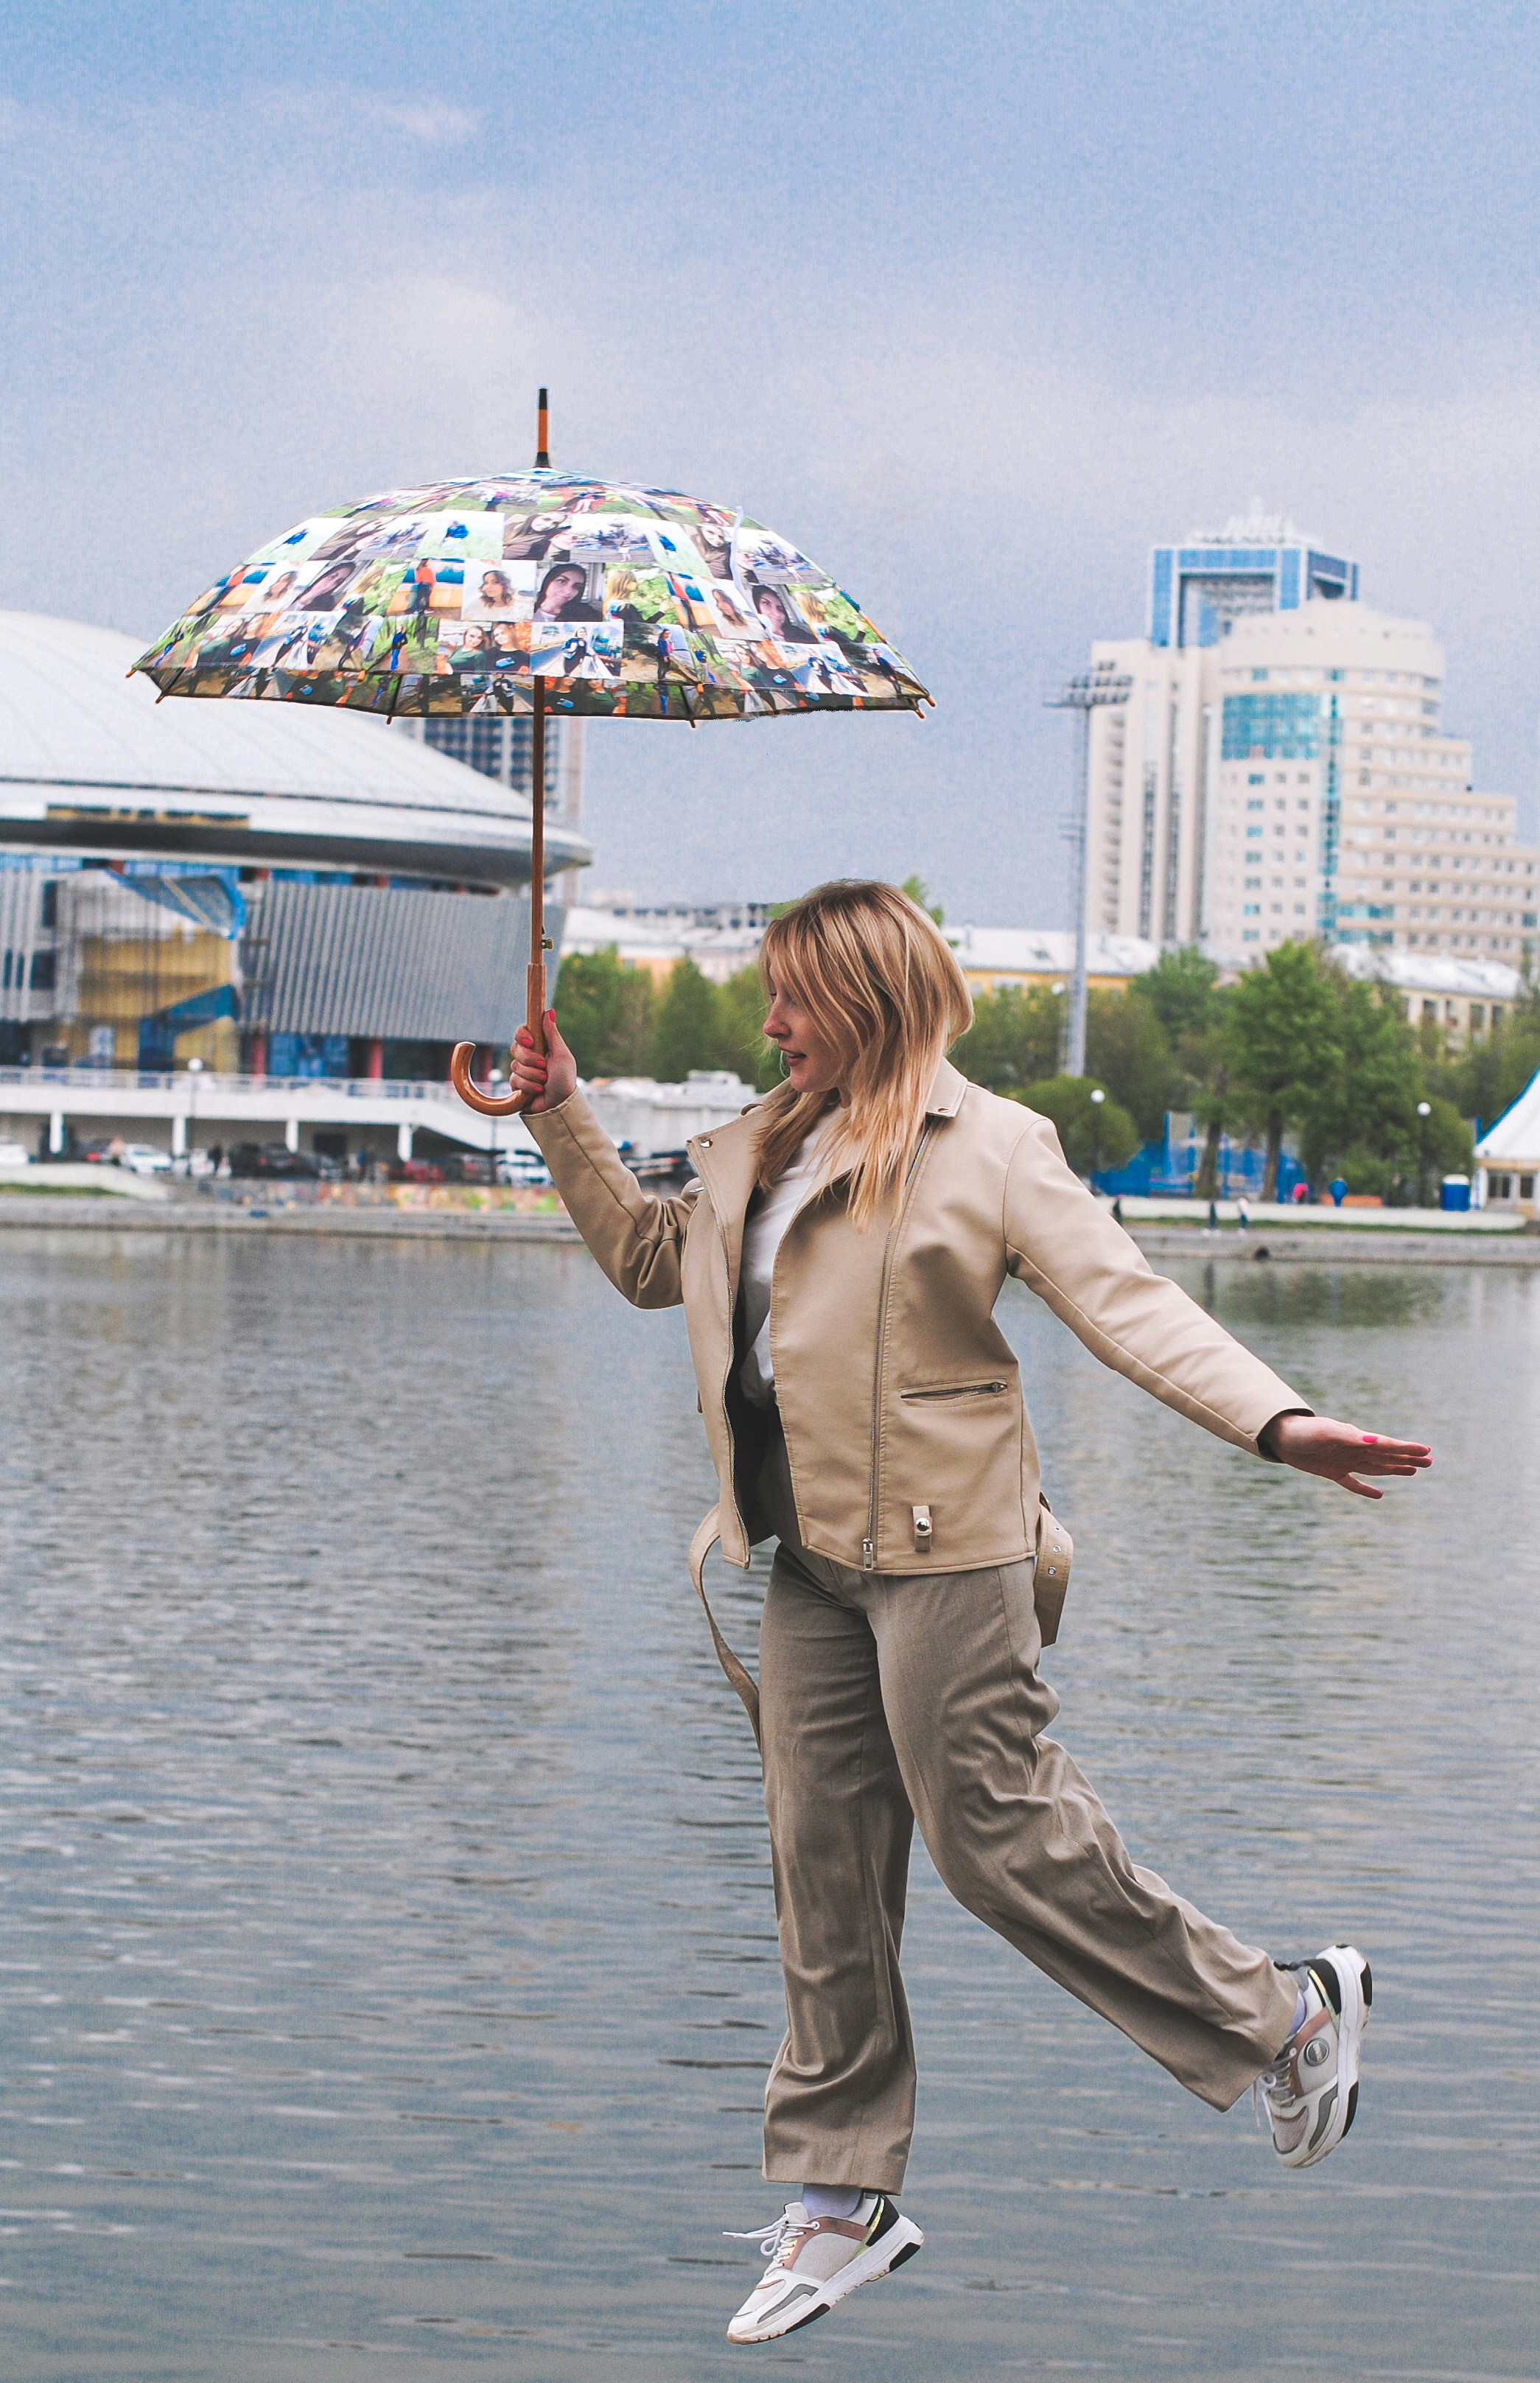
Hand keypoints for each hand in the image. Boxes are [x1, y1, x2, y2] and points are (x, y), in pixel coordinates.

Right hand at [509, 1010, 577, 1112]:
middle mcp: (530, 1056)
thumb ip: (552, 1034)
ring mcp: (522, 1070)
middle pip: (516, 1048)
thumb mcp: (561, 1054)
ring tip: (544, 1082)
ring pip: (515, 1065)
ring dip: (532, 1075)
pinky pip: (514, 1080)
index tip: (530, 1041)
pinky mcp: (517, 1084)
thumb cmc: (565, 1079)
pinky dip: (528, 1086)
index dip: (522, 1035)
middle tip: (544, 1066)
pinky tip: (538, 1090)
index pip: (522, 1032)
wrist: (559, 1104)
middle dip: (530, 1059)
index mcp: (540, 1046)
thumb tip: (549, 1011)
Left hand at [1260, 1412, 1430, 1499]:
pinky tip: (1380, 1496)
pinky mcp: (1333, 1472)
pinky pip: (1353, 1483)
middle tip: (1430, 1462)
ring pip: (1376, 1468)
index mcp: (1357, 1440)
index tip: (1427, 1451)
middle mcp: (1354, 1450)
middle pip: (1387, 1456)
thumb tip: (1373, 1440)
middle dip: (1408, 1459)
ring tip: (1414, 1471)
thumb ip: (1349, 1437)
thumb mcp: (1325, 1433)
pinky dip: (1366, 1490)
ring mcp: (1345, 1461)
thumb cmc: (1304, 1431)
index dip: (1407, 1449)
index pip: (1387, 1445)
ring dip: (1395, 1469)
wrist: (1282, 1436)